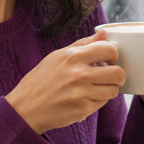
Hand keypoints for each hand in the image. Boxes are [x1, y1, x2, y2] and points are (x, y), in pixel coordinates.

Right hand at [6, 30, 124, 133]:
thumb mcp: (57, 56)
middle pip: (118, 73)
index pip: (109, 50)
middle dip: (117, 75)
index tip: (108, 60)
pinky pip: (102, 103)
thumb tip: (104, 34)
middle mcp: (78, 74)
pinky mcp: (82, 110)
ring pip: (113, 91)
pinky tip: (84, 98)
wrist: (25, 108)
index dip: (113, 55)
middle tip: (109, 76)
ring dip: (108, 89)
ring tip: (96, 88)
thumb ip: (83, 44)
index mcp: (72, 57)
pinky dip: (97, 101)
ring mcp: (81, 94)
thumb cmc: (41, 80)